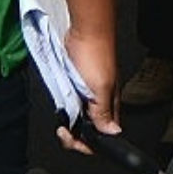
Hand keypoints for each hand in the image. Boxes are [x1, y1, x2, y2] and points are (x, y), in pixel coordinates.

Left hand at [58, 25, 119, 143]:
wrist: (85, 29)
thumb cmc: (95, 52)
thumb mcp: (100, 87)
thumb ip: (103, 112)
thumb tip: (112, 134)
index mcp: (110, 106)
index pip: (103, 137)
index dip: (88, 144)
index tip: (72, 138)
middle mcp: (100, 102)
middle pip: (90, 131)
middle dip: (74, 135)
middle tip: (62, 130)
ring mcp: (87, 94)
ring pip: (79, 119)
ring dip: (69, 122)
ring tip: (60, 120)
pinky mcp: (77, 85)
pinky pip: (72, 104)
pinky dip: (65, 108)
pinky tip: (60, 105)